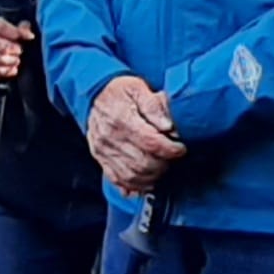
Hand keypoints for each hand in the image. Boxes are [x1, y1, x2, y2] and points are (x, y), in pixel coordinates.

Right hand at [0, 16, 32, 82]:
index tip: (28, 37)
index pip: (1, 26)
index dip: (16, 32)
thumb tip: (29, 35)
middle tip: (19, 52)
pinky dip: (4, 71)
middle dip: (13, 49)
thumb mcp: (14, 31)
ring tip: (16, 61)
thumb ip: (23, 30)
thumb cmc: (5, 40)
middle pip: (0, 44)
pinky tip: (11, 69)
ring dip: (10, 61)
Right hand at [87, 75, 185, 193]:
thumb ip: (154, 105)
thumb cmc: (119, 91)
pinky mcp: (100, 158)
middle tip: (172, 157)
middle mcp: (109, 137)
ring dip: (153, 176)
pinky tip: (147, 179)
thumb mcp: (137, 88)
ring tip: (162, 166)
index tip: (180, 148)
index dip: (170, 149)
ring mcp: (103, 150)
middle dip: (164, 164)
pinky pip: (119, 180)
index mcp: (120, 118)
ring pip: (133, 175)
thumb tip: (168, 126)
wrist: (93, 94)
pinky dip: (136, 185)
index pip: (151, 142)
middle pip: (143, 163)